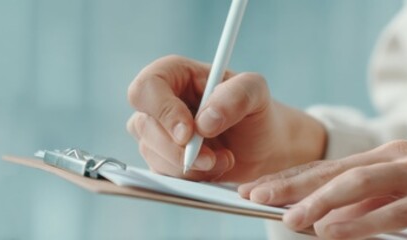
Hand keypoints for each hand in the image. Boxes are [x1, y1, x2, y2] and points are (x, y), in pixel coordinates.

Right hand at [126, 55, 325, 181]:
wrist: (263, 146)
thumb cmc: (256, 111)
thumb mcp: (256, 92)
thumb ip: (235, 96)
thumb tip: (204, 121)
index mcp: (174, 74)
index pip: (146, 88)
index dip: (162, 111)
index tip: (188, 133)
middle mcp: (160, 101)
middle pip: (143, 125)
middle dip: (177, 149)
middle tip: (210, 158)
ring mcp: (157, 131)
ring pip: (151, 152)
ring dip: (189, 165)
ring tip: (223, 159)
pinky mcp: (162, 158)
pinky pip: (162, 172)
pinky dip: (190, 176)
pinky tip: (214, 168)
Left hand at [237, 141, 406, 238]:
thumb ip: (370, 198)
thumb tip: (320, 216)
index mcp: (395, 157)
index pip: (333, 167)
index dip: (292, 179)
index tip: (255, 190)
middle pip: (349, 176)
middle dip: (304, 190)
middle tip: (267, 204)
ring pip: (378, 196)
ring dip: (337, 210)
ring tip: (304, 223)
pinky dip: (376, 231)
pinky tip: (348, 235)